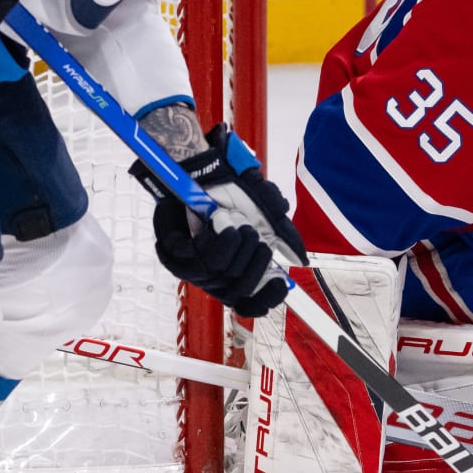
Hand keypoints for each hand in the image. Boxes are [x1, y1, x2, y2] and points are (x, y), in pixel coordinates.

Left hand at [132, 122, 307, 317]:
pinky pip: (200, 259)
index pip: (249, 303)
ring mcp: (191, 266)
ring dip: (238, 246)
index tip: (282, 283)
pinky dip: (219, 240)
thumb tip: (299, 259)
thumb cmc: (231, 192)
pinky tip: (222, 221)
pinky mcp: (173, 253)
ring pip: (221, 273)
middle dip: (255, 264)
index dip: (265, 299)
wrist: (202, 169)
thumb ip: (284, 233)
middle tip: (257, 236)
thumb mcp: (267, 210)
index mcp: (236, 271)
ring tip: (240, 223)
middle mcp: (213, 276)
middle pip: (237, 291)